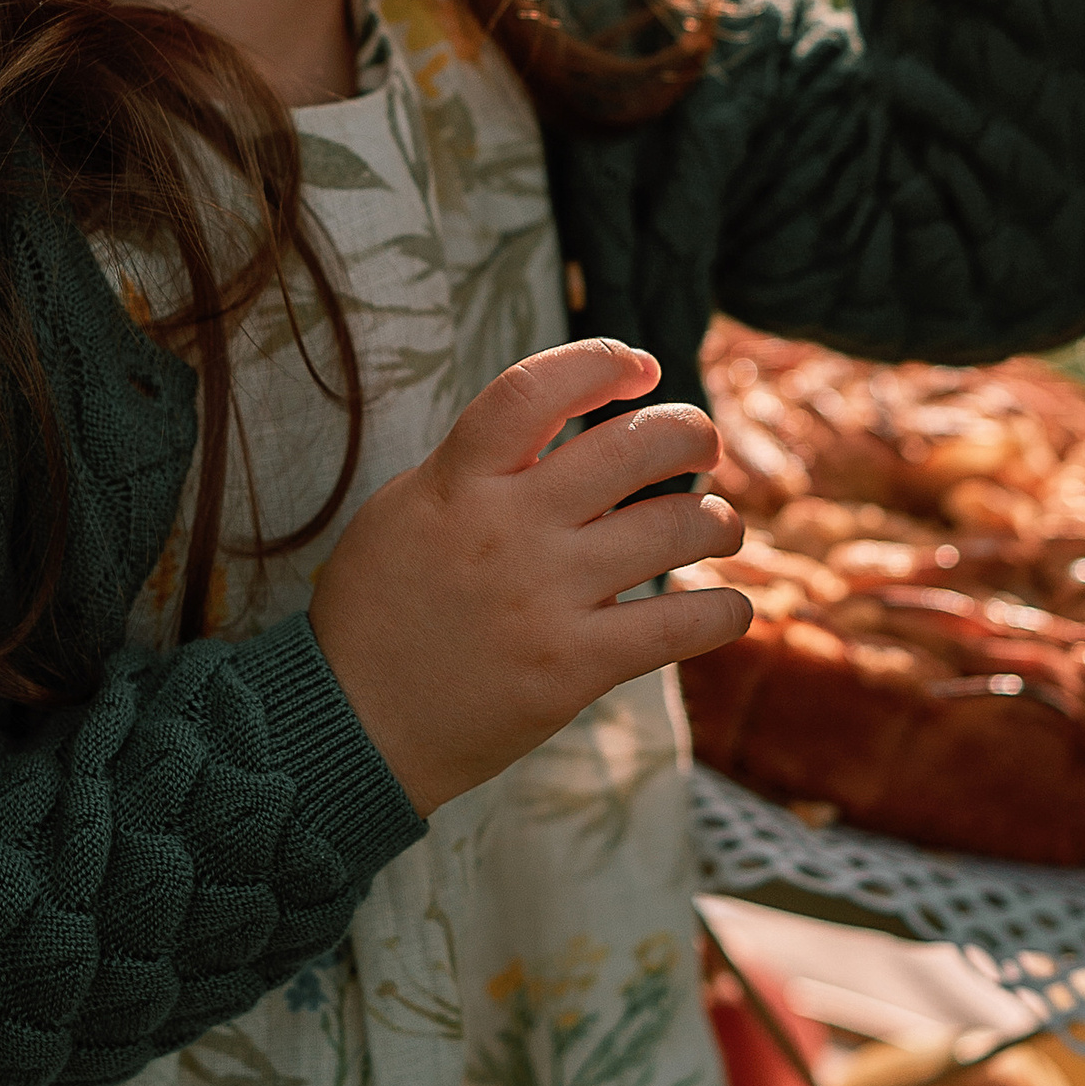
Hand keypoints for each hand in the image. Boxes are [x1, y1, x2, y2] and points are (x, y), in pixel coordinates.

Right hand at [308, 341, 749, 814]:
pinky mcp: (574, 667)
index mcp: (458, 480)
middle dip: (690, 433)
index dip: (601, 361)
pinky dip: (725, 612)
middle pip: (633, 446)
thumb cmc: (377, 610)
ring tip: (719, 525)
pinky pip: (679, 626)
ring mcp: (545, 597)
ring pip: (674, 527)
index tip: (639, 369)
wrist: (353, 724)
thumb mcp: (403, 509)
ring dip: (718, 520)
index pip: (538, 388)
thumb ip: (474, 466)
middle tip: (702, 447)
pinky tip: (731, 606)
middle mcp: (509, 527)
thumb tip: (555, 431)